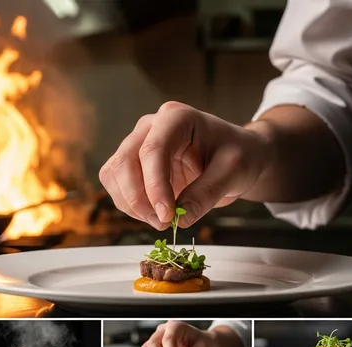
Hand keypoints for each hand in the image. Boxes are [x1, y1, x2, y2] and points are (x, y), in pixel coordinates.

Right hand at [99, 101, 269, 228]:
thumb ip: (207, 193)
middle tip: (163, 223)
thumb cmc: (238, 155)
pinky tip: (153, 214)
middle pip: (125, 161)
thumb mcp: (233, 172)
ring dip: (131, 204)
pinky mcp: (133, 163)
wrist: (237, 156)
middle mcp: (151, 126)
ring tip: (161, 221)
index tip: (167, 215)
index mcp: (176, 117)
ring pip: (114, 174)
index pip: (153, 150)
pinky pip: (116, 184)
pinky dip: (129, 205)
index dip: (154, 186)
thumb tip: (180, 219)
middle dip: (139, 198)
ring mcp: (138, 143)